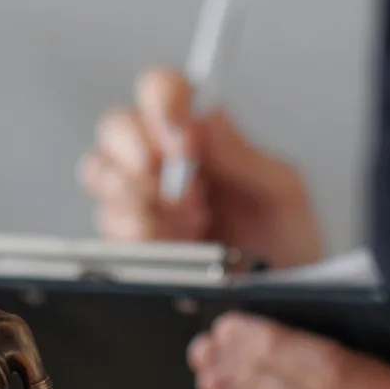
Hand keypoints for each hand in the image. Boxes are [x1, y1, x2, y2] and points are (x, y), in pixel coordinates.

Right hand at [77, 69, 322, 268]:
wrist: (282, 299)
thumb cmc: (288, 246)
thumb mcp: (282, 193)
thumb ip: (241, 153)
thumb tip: (203, 119)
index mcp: (202, 137)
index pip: (161, 89)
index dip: (162, 102)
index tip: (183, 136)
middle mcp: (164, 163)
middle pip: (115, 126)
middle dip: (139, 153)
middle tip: (181, 187)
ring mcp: (143, 203)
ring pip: (101, 175)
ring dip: (141, 199)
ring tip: (190, 222)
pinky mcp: (131, 244)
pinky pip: (108, 229)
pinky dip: (140, 236)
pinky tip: (174, 246)